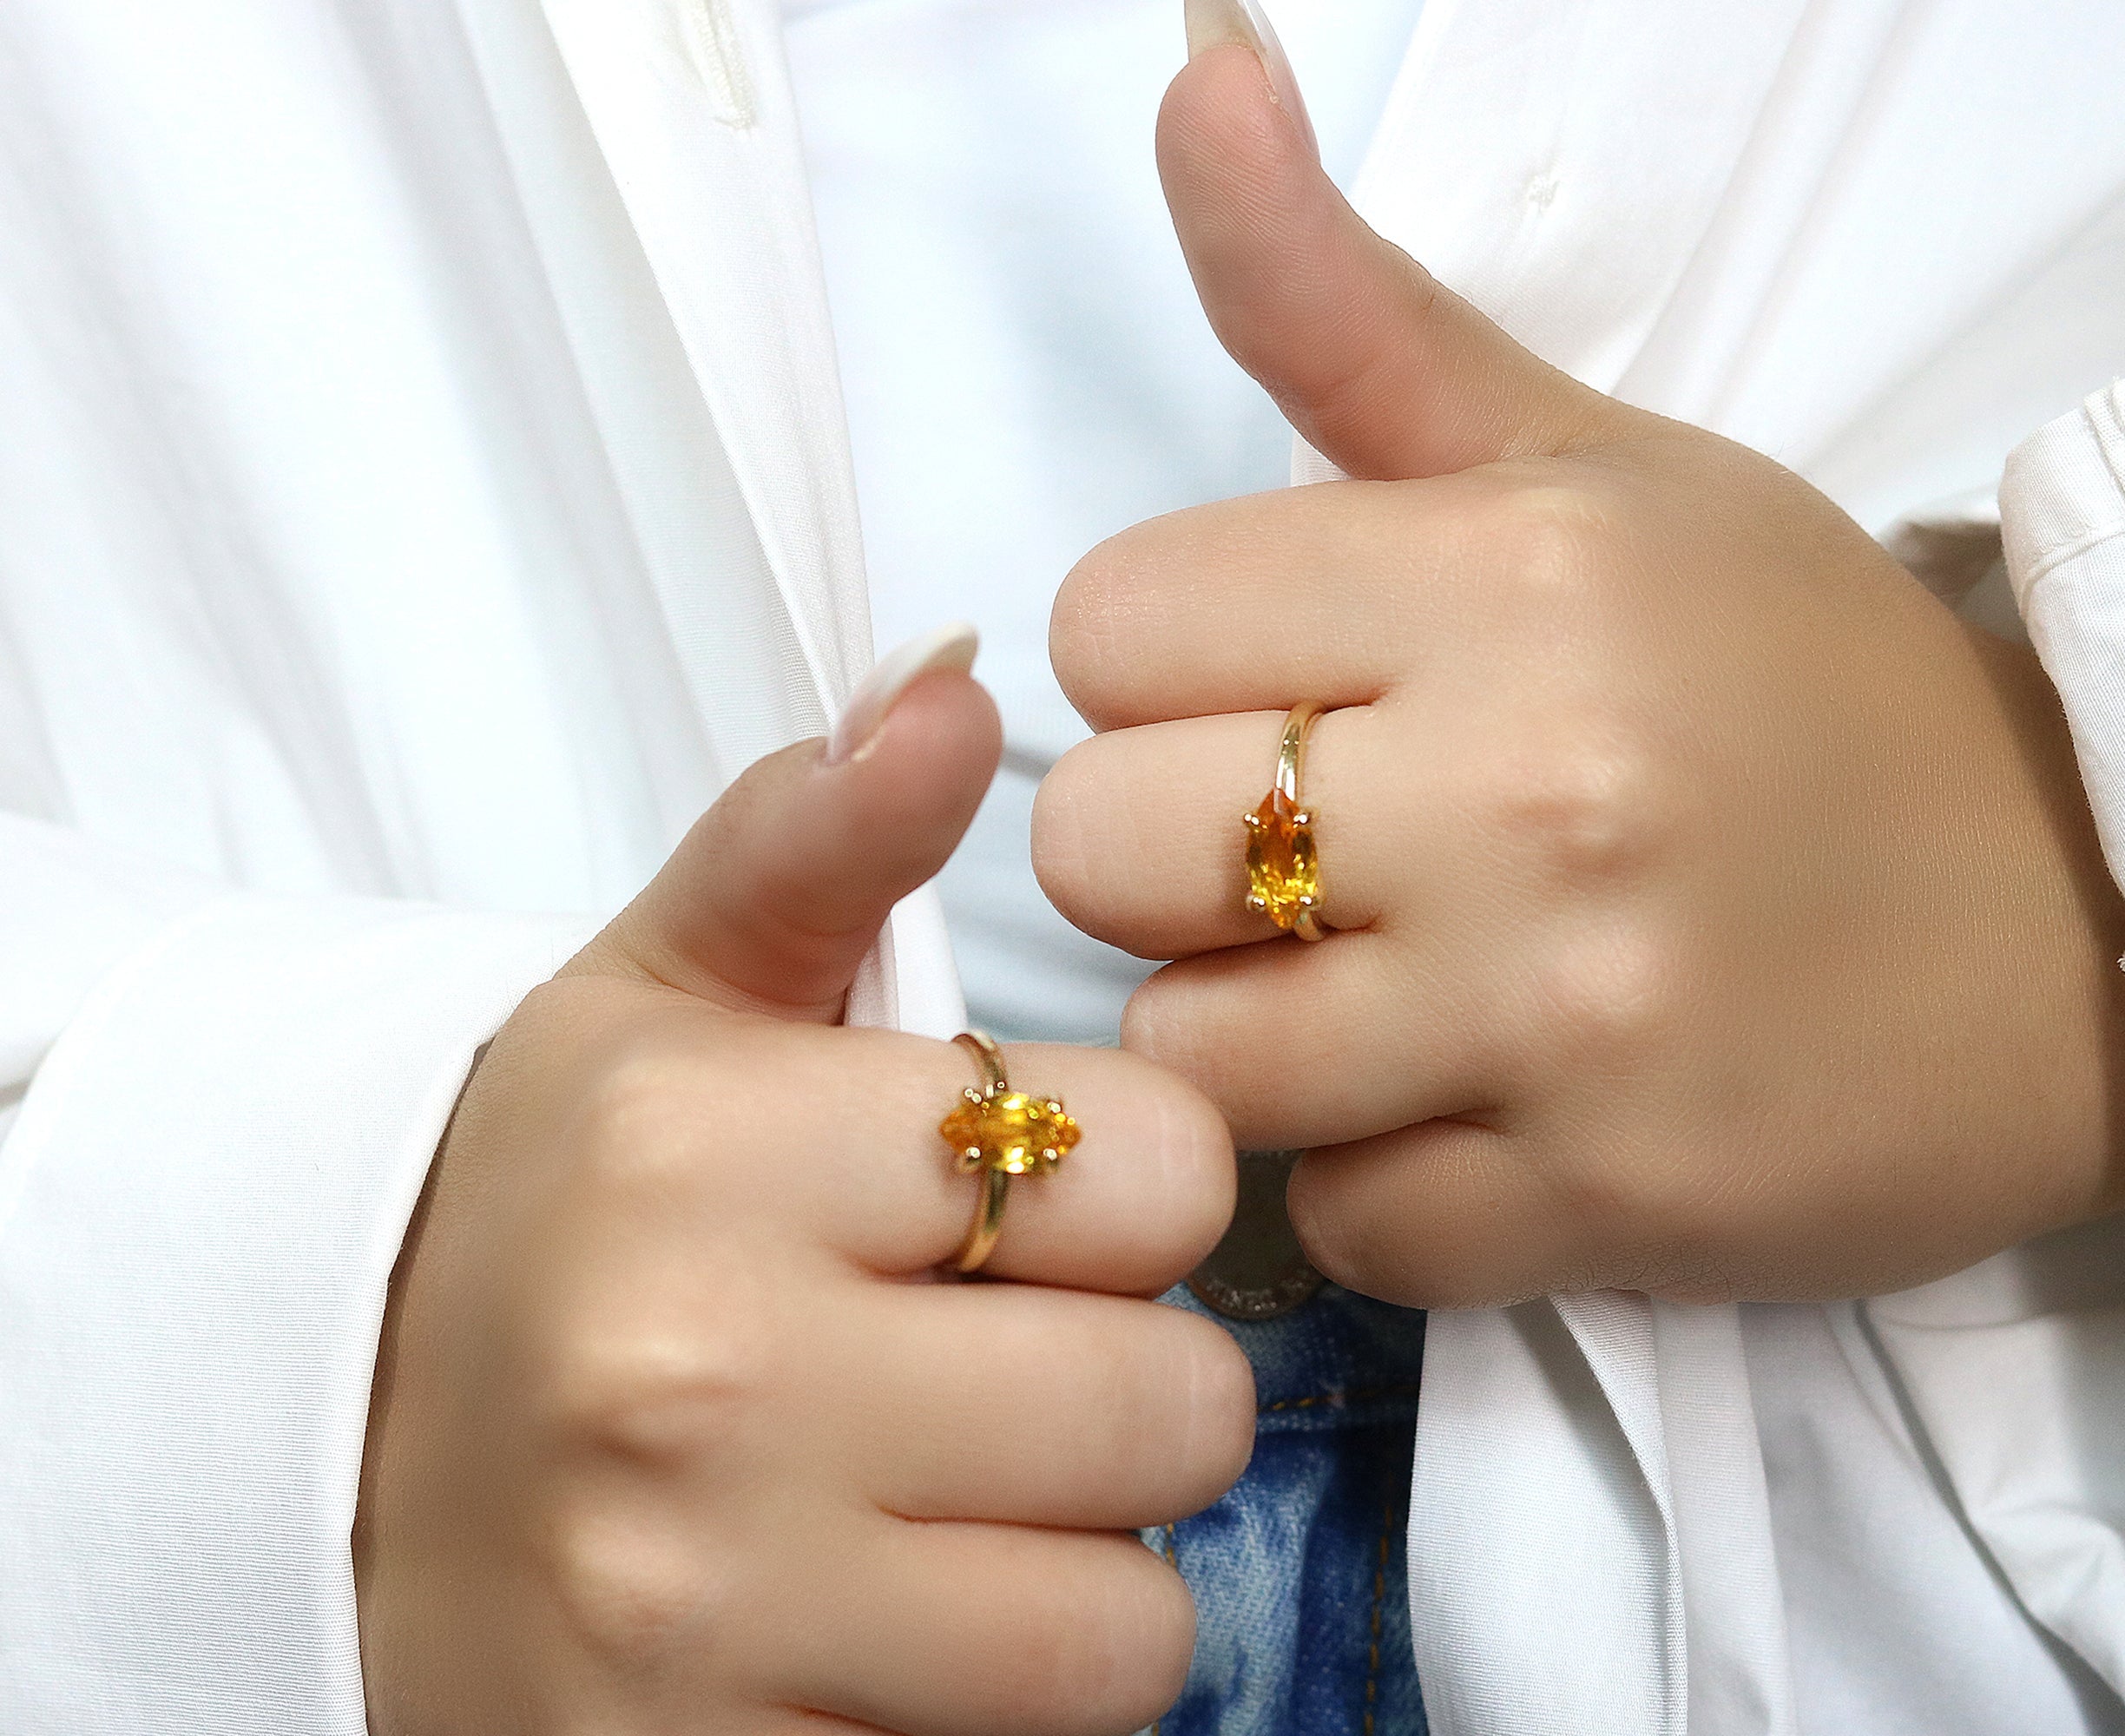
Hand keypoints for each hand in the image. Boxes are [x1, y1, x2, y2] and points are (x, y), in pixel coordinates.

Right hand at [355, 655, 1248, 1735]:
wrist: (324, 1477)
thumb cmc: (548, 1219)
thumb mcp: (651, 1001)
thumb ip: (811, 841)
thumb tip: (950, 681)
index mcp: (706, 1146)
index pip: (1157, 1166)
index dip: (1134, 1187)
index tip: (1029, 1204)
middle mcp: (700, 1378)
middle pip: (1175, 1404)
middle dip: (1129, 1386)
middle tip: (1005, 1363)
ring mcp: (705, 1610)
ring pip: (1131, 1622)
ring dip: (1087, 1567)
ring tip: (963, 1503)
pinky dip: (1000, 1701)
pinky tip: (896, 1618)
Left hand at [1033, 40, 2124, 1308]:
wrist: (2078, 925)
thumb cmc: (1795, 678)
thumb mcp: (1589, 463)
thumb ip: (1347, 303)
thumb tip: (1188, 60)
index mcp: (1514, 566)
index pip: (1106, 624)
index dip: (1175, 670)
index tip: (1298, 693)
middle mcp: (1535, 784)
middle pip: (1103, 849)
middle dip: (1184, 857)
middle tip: (1333, 855)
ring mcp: (1573, 1014)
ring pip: (1194, 1060)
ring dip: (1268, 1036)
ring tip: (1405, 993)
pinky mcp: (1610, 1208)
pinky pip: (1335, 1228)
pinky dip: (1385, 1186)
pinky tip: (1492, 1112)